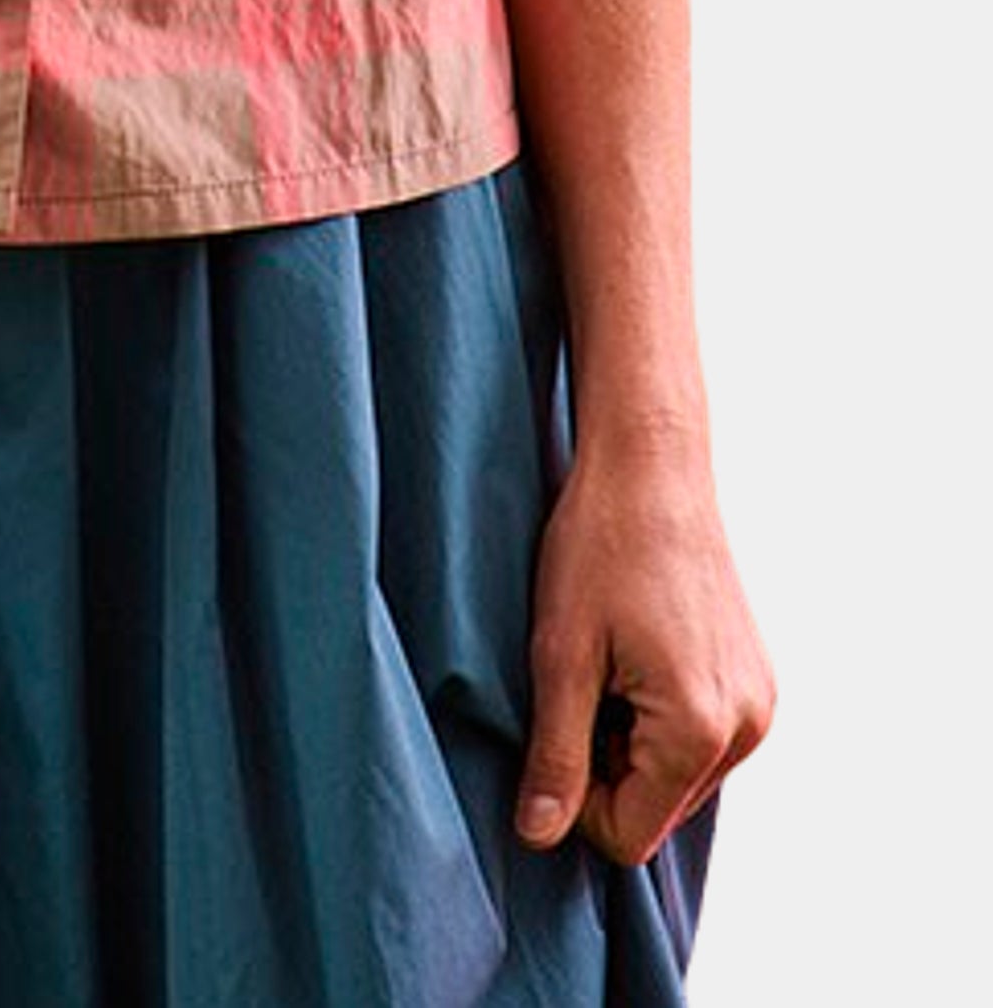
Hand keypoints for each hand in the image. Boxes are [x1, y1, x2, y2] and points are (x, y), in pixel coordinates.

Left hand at [515, 432, 774, 865]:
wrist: (652, 462)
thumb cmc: (600, 546)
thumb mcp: (561, 654)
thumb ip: (556, 757)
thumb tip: (538, 836)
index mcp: (700, 731)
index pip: (630, 835)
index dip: (578, 795)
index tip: (558, 721)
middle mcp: (747, 728)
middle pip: (657, 806)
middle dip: (609, 762)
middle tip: (585, 677)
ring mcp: (760, 702)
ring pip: (677, 772)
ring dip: (634, 736)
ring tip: (612, 656)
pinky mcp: (758, 678)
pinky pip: (701, 734)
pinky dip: (661, 711)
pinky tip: (639, 647)